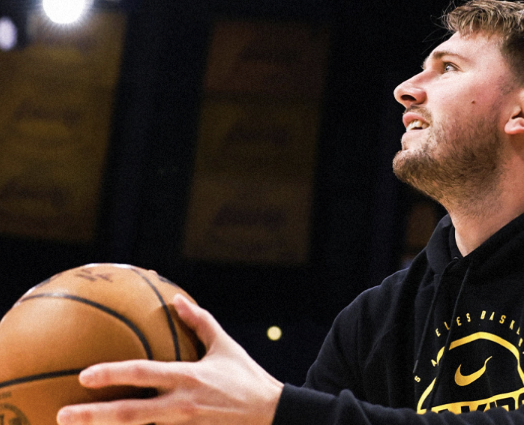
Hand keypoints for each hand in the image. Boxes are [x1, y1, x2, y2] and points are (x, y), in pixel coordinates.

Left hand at [57, 294, 283, 424]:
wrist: (271, 414)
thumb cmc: (246, 377)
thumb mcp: (225, 346)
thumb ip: (199, 322)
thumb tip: (176, 300)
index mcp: (188, 376)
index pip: (143, 373)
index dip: (112, 374)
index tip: (84, 375)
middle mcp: (181, 405)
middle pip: (129, 413)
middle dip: (93, 416)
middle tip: (62, 415)